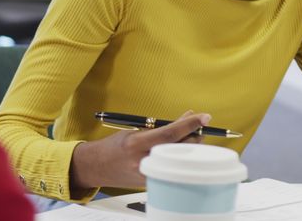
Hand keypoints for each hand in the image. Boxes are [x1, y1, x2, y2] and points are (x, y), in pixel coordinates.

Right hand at [70, 111, 210, 191]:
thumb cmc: (115, 146)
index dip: (190, 124)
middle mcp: (143, 161)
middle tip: (199, 126)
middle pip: (180, 148)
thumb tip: (188, 117)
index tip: (205, 117)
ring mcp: (148, 175)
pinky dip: (180, 158)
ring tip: (190, 137)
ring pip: (180, 159)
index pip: (170, 133)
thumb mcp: (136, 130)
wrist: (97, 167)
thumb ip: (162, 126)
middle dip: (195, 135)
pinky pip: (173, 169)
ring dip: (190, 147)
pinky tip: (180, 151)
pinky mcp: (152, 183)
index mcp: (137, 144)